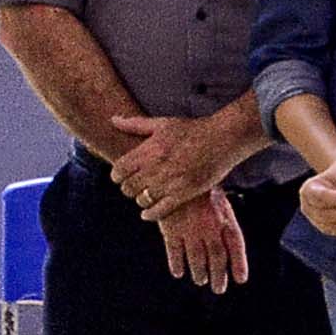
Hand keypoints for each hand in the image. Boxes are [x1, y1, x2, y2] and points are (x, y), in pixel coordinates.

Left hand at [106, 110, 250, 219]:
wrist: (222, 139)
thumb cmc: (193, 130)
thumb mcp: (162, 123)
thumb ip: (135, 124)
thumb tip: (113, 120)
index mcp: (149, 149)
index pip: (119, 170)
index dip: (117, 176)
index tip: (121, 176)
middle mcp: (157, 167)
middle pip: (128, 187)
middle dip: (128, 188)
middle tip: (134, 187)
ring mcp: (170, 182)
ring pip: (142, 199)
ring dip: (140, 199)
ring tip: (146, 195)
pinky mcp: (184, 194)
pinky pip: (159, 210)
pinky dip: (150, 214)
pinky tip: (147, 213)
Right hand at [157, 192, 252, 290]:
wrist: (176, 172)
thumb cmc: (200, 188)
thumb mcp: (220, 201)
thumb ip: (225, 223)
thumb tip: (230, 246)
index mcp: (224, 217)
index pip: (236, 245)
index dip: (239, 264)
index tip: (240, 279)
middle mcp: (209, 227)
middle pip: (217, 257)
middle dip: (218, 276)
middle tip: (218, 289)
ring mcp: (190, 230)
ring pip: (196, 259)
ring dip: (199, 273)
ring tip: (200, 280)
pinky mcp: (171, 230)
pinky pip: (175, 253)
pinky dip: (177, 264)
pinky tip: (179, 273)